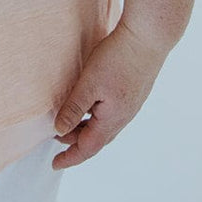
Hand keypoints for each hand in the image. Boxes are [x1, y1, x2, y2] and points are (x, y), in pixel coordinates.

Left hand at [52, 18, 169, 168]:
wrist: (147, 38)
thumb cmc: (117, 58)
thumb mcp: (89, 83)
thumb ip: (74, 108)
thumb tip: (60, 131)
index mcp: (112, 119)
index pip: (88, 147)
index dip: (70, 157)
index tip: (54, 164)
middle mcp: (123, 116)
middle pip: (97, 138)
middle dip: (75, 142)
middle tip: (55, 139)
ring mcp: (130, 105)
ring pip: (104, 126)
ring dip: (85, 128)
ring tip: (68, 123)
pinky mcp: (132, 92)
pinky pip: (111, 113)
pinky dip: (95, 117)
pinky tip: (90, 105)